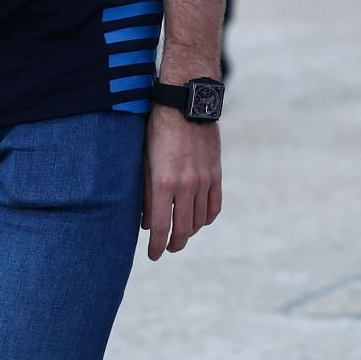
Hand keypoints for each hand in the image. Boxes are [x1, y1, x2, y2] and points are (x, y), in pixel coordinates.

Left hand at [141, 108, 221, 260]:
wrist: (187, 104)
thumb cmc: (158, 130)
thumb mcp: (145, 161)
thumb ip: (146, 194)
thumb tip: (146, 223)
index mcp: (163, 183)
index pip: (161, 227)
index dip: (156, 246)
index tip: (153, 255)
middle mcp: (186, 185)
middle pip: (183, 229)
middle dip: (174, 243)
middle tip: (168, 247)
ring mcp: (204, 180)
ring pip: (200, 220)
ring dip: (190, 232)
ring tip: (182, 234)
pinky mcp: (216, 173)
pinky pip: (215, 205)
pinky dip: (207, 218)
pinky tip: (200, 220)